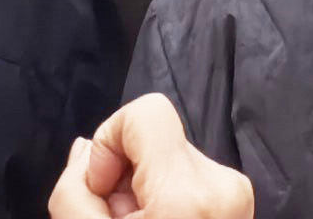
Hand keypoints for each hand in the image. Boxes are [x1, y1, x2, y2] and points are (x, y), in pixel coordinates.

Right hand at [52, 94, 255, 218]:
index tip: (102, 189)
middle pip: (153, 138)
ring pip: (167, 159)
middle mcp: (222, 183)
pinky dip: (164, 202)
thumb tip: (84, 147)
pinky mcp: (238, 202)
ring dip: (142, 192)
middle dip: (123, 176)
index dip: (109, 141)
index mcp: (188, 195)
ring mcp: (235, 193)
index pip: (146, 110)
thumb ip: (75, 190)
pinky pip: (187, 179)